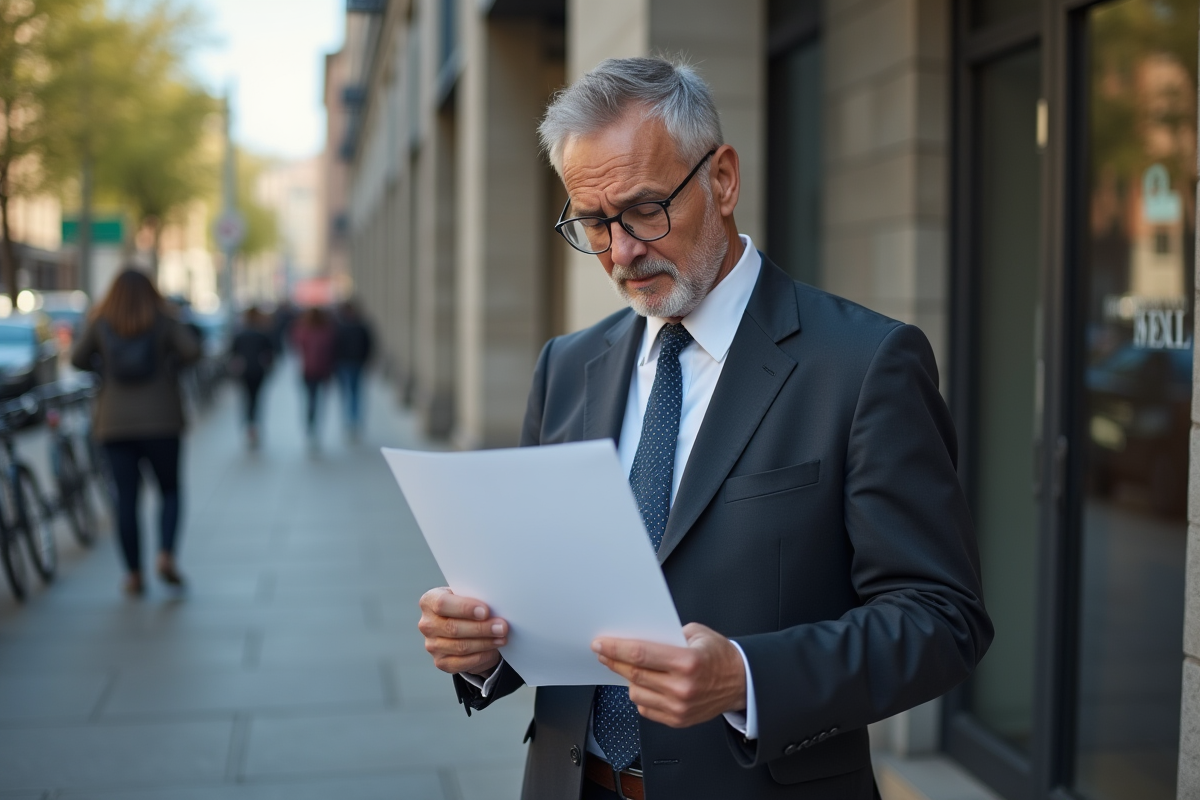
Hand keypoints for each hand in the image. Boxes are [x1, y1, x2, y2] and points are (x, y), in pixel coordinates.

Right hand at [418, 587, 507, 675]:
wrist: (464, 627)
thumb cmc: (467, 607)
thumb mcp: (468, 597)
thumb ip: (475, 598)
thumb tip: (496, 606)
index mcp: (430, 601)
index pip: (442, 604)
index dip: (464, 608)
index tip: (485, 611)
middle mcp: (427, 624)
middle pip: (453, 628)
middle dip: (481, 628)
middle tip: (502, 627)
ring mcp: (432, 645)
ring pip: (460, 646)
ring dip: (485, 642)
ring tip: (502, 637)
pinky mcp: (441, 662)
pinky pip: (462, 662)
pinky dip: (481, 656)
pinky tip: (493, 650)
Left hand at [592, 622, 746, 727]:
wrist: (742, 683)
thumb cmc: (720, 656)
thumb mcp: (697, 634)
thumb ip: (667, 635)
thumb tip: (637, 636)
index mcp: (687, 662)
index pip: (641, 655)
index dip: (616, 649)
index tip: (601, 644)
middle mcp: (682, 687)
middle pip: (634, 674)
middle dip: (613, 661)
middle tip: (603, 653)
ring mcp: (679, 707)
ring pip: (636, 693)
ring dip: (629, 680)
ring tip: (632, 669)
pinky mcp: (678, 720)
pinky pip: (646, 708)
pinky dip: (642, 695)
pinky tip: (647, 685)